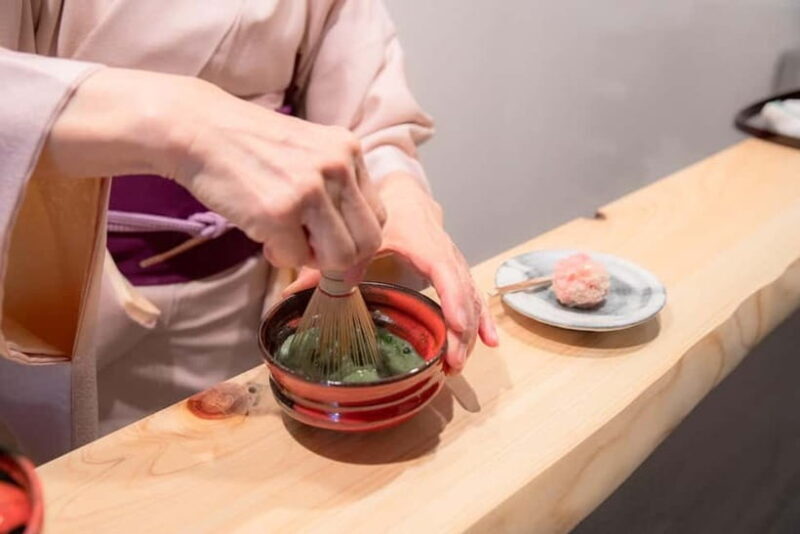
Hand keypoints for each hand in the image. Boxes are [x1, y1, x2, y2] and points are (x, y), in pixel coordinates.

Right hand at [41, 68, 384, 271]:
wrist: (199, 130)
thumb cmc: (251, 146)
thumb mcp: (310, 153)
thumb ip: (336, 191)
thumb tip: (354, 257)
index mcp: (349, 150)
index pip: (378, 217)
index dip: (355, 238)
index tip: (329, 240)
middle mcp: (338, 167)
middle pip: (367, 242)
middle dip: (340, 257)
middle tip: (309, 247)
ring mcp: (310, 189)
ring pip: (340, 257)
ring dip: (313, 260)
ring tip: (287, 240)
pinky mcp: (279, 212)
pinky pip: (297, 259)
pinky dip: (279, 255)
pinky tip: (262, 233)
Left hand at [284, 172, 498, 372]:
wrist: (405, 193)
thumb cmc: (382, 214)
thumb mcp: (358, 237)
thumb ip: (326, 266)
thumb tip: (290, 294)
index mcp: (422, 241)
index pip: (444, 271)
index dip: (452, 299)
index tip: (455, 326)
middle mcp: (444, 252)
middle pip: (462, 292)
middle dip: (460, 329)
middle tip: (451, 363)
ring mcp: (453, 263)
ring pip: (470, 297)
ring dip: (470, 331)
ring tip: (459, 363)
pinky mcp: (456, 272)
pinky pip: (473, 296)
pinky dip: (482, 319)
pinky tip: (491, 341)